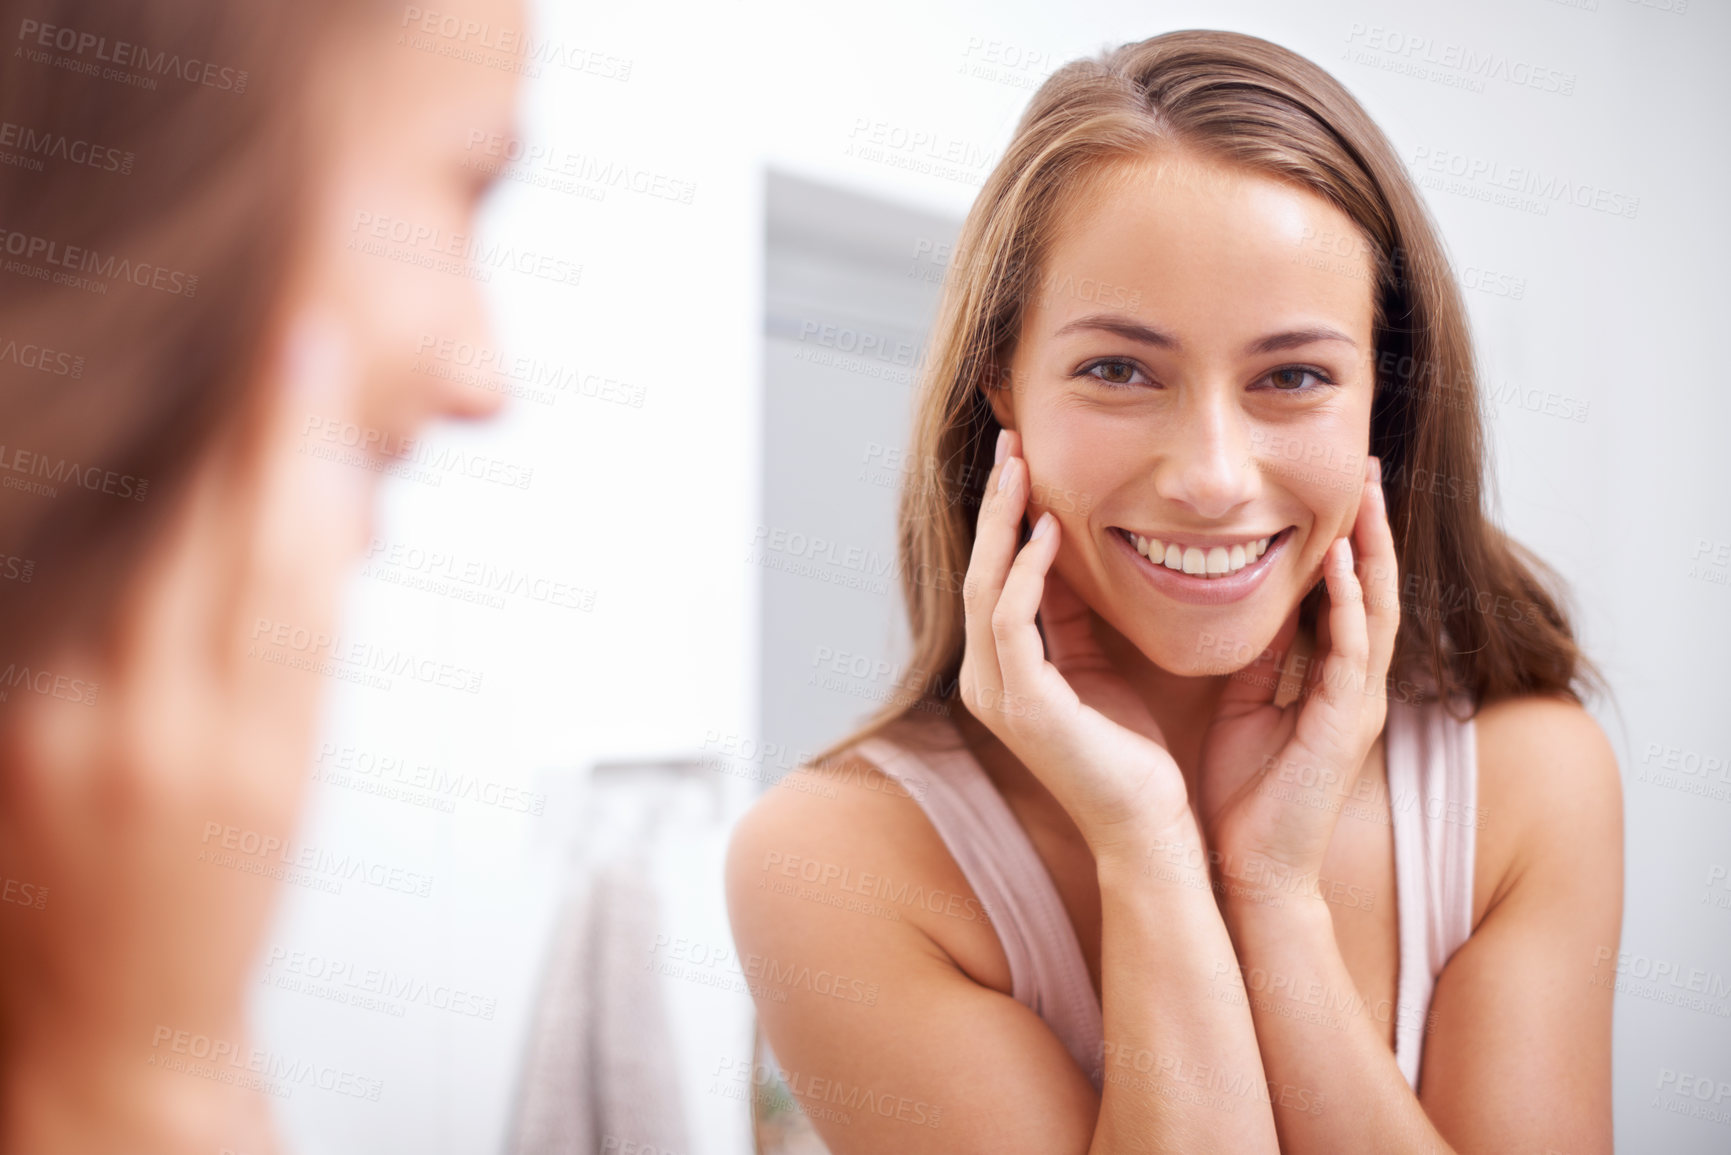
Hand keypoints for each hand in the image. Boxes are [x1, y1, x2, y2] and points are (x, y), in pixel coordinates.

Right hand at [0, 315, 368, 1154]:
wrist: (106, 1044)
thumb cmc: (68, 914)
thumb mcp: (43, 763)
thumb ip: (88, 656)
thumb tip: (147, 551)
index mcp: (32, 692)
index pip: (91, 530)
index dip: (140, 436)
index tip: (170, 352)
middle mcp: (89, 698)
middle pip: (160, 517)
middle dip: (218, 410)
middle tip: (260, 307)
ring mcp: (175, 732)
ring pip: (231, 553)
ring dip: (273, 442)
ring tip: (299, 345)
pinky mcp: (256, 767)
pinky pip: (289, 629)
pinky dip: (311, 537)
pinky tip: (335, 471)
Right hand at [958, 429, 1192, 858]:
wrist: (1149, 831)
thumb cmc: (1134, 759)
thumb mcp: (1099, 669)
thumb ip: (1074, 619)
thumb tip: (1067, 555)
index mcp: (1002, 674)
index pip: (993, 579)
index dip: (1005, 519)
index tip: (1024, 464)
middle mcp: (985, 681)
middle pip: (979, 572)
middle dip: (995, 506)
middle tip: (1012, 443)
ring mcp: (997, 694)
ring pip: (986, 586)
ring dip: (1003, 523)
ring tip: (1022, 468)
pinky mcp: (1024, 703)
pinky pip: (1012, 619)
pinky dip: (1026, 571)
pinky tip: (1047, 531)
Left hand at [1197, 455, 1399, 903]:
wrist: (1249, 870)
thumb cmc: (1243, 795)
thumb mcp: (1244, 707)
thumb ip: (1259, 660)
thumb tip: (1243, 606)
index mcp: (1330, 680)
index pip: (1347, 595)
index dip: (1346, 541)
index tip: (1336, 487)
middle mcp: (1354, 686)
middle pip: (1374, 589)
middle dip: (1372, 529)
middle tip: (1367, 468)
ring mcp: (1356, 704)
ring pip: (1375, 610)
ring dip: (1371, 551)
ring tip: (1366, 495)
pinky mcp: (1343, 725)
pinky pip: (1353, 652)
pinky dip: (1349, 604)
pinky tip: (1340, 562)